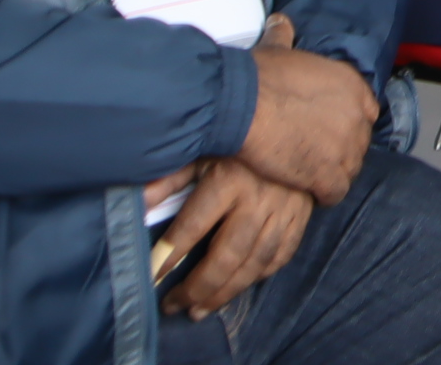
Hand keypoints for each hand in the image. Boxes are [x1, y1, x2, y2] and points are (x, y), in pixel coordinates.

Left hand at [153, 156, 313, 319]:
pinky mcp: (300, 217)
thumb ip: (171, 180)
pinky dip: (258, 276)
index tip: (151, 278)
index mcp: (228, 179)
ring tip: (199, 310)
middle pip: (227, 255)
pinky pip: (280, 256)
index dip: (169, 256)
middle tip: (174, 306)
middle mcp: (258, 199)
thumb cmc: (237, 145)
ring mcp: (283, 211)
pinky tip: (238, 287)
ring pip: (254, 262)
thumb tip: (139, 204)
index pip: (192, 226)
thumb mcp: (201, 153)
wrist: (295, 131)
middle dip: (198, 287)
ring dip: (225, 292)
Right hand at [238, 28, 374, 205]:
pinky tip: (308, 191)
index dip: (343, 124)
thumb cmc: (257, 76)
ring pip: (349, 169)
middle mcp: (357, 115)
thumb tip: (280, 22)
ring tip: (310, 175)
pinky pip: (335, 193)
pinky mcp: (329, 174)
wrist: (243, 104)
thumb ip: (286, 36)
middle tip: (314, 155)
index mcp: (352, 85)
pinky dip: (323, 195)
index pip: (364, 112)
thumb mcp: (279, 49)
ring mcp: (347, 146)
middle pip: (358, 142)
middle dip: (339, 150)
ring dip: (332, 174)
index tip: (326, 130)